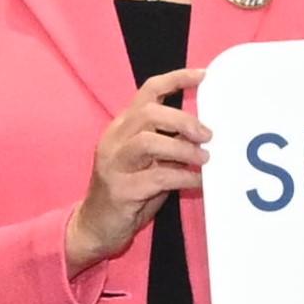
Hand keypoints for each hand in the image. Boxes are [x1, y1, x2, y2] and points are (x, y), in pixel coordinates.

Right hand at [66, 67, 210, 268]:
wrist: (95, 227)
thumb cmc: (128, 192)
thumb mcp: (149, 162)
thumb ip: (169, 144)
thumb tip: (204, 133)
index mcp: (122, 127)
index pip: (147, 91)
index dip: (176, 79)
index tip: (203, 75)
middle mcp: (114, 140)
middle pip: (148, 114)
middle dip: (183, 120)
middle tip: (207, 135)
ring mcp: (114, 165)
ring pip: (148, 142)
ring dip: (182, 149)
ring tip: (204, 159)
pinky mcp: (120, 190)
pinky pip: (156, 178)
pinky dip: (182, 177)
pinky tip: (198, 181)